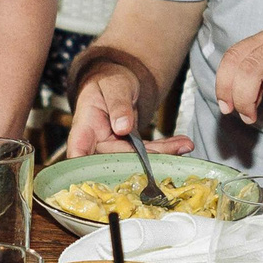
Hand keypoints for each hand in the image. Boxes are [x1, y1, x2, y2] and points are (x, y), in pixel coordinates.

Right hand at [64, 62, 194, 158]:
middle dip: (144, 159)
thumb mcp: (114, 86)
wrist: (117, 83)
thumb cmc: (109, 81)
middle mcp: (96, 142)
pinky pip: (146, 152)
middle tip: (170, 152)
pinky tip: (183, 144)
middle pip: (115, 159)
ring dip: (162, 154)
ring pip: (134, 158)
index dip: (84, 169)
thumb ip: (118, 105)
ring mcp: (113, 148)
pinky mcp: (129, 148)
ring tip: (185, 146)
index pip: (78, 151)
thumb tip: (123, 127)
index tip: (95, 180)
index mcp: (84, 126)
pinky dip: (166, 148)